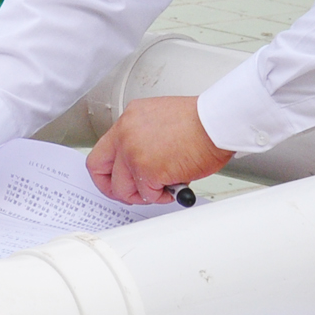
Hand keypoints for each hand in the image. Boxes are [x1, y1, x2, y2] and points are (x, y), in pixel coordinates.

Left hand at [86, 96, 232, 205]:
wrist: (216, 122)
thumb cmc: (200, 121)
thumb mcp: (160, 119)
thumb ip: (144, 137)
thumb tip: (142, 160)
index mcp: (129, 118)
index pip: (103, 149)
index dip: (109, 170)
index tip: (118, 178)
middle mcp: (125, 132)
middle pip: (98, 168)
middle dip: (113, 187)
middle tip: (131, 193)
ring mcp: (133, 152)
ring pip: (122, 187)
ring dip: (143, 194)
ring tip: (163, 187)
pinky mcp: (147, 170)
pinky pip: (147, 194)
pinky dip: (160, 196)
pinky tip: (174, 187)